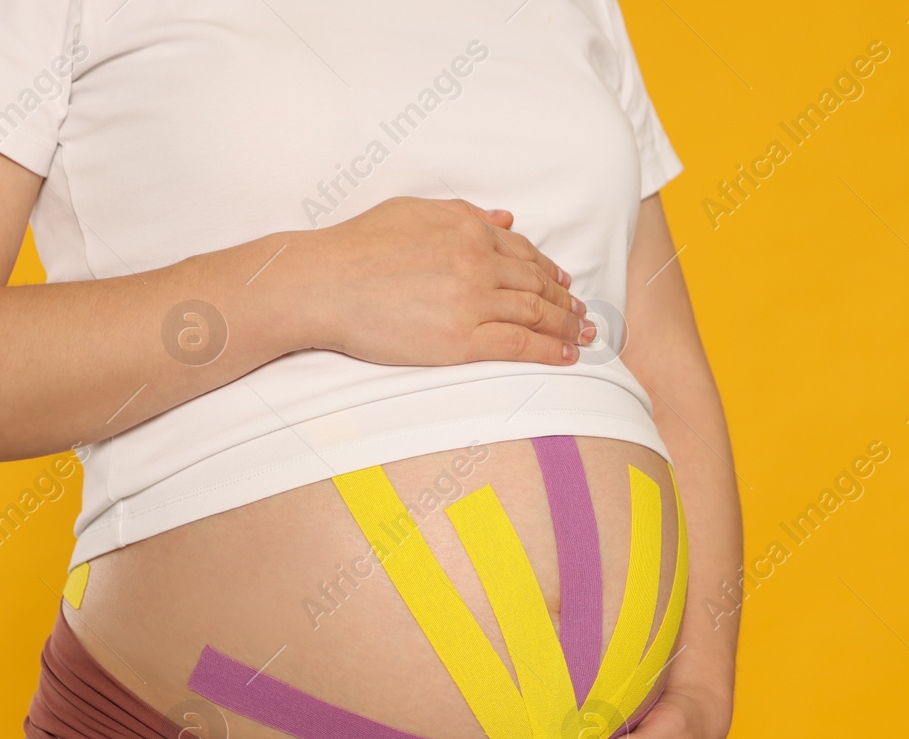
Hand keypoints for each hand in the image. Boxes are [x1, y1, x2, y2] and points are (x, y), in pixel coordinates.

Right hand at [296, 196, 595, 366]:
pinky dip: (549, 351)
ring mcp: (472, 300)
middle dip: (566, 301)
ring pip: (535, 314)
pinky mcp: (461, 339)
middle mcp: (477, 260)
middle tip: (584, 315)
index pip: (524, 252)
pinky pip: (519, 345)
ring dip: (566, 326)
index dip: (550, 270)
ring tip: (583, 335)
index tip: (564, 283)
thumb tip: (507, 219)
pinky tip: (565, 356)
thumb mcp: (414, 211)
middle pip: (537, 283)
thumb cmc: (358, 246)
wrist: (323, 282)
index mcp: (468, 227)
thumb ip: (464, 214)